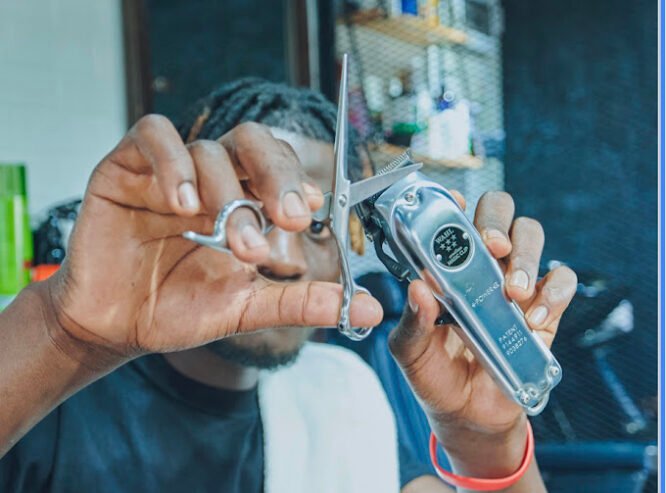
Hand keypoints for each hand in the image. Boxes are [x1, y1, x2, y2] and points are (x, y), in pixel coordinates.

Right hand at [41, 116, 381, 362]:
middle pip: (253, 143)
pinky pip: (153, 138)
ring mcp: (170, 170)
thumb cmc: (179, 309)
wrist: (116, 326)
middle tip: (290, 215)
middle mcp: (213, 178)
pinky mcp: (125, 167)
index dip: (299, 182)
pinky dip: (172, 162)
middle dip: (277, 176)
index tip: (311, 213)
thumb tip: (368, 308)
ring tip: (226, 235)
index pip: (280, 168)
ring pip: (209, 148)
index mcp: (244, 201)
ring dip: (225, 190)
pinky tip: (181, 203)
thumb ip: (304, 302)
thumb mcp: (248, 306)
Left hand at [388, 191, 575, 468]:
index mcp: (444, 266)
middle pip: (498, 212)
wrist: (469, 414)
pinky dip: (552, 293)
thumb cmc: (435, 374)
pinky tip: (532, 318)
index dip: (454, 204)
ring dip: (525, 255)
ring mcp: (514, 282)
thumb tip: (418, 288)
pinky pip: (561, 280)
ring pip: (531, 234)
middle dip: (496, 221)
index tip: (454, 205)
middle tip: (491, 247)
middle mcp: (481, 264)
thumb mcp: (410, 352)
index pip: (453, 218)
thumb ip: (412, 322)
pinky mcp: (543, 307)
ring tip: (512, 290)